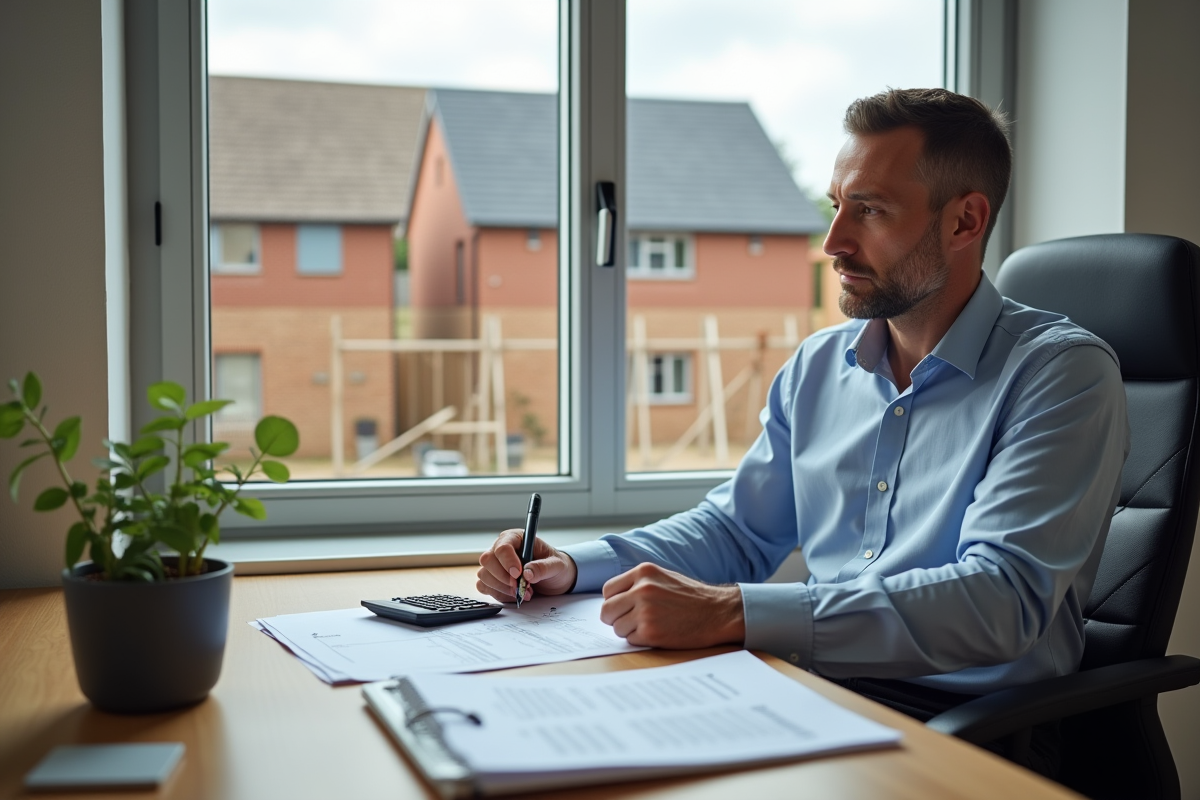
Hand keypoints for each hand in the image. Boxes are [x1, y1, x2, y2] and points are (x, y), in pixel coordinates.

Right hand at [476, 529, 577, 602]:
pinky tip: (514, 595)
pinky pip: (485, 587)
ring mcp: (494, 564)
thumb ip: (543, 567)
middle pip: (487, 560)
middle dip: (503, 577)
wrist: (553, 578)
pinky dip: (499, 594)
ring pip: (484, 575)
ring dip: (503, 588)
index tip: (518, 574)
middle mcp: (500, 549)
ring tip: (523, 592)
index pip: (502, 547)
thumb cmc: (553, 565)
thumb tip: (528, 573)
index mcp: (515, 538)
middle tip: (520, 586)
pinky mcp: (492, 579)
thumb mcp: (556, 565)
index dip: (508, 561)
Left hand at [599, 563, 744, 648]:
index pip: (608, 590)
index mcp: (643, 572)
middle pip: (607, 610)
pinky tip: (657, 633)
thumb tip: (613, 599)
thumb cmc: (691, 597)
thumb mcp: (663, 577)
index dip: (613, 602)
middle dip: (615, 619)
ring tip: (650, 626)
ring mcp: (645, 611)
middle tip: (629, 622)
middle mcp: (642, 589)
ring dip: (629, 631)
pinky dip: (640, 640)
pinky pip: (630, 640)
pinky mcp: (651, 632)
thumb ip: (638, 584)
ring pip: (617, 627)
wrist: (718, 612)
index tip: (622, 608)